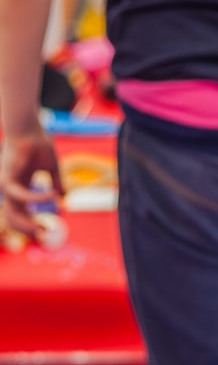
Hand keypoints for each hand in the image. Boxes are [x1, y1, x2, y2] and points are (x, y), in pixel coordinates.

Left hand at [1, 124, 62, 238]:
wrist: (29, 129)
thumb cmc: (39, 145)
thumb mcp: (52, 169)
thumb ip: (57, 183)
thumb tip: (64, 198)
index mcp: (20, 186)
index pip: (21, 211)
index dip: (32, 223)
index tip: (47, 231)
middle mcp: (11, 187)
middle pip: (13, 217)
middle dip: (28, 229)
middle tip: (44, 235)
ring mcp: (7, 184)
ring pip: (12, 212)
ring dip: (28, 223)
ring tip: (44, 227)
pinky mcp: (6, 179)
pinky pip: (22, 196)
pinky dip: (38, 198)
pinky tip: (53, 195)